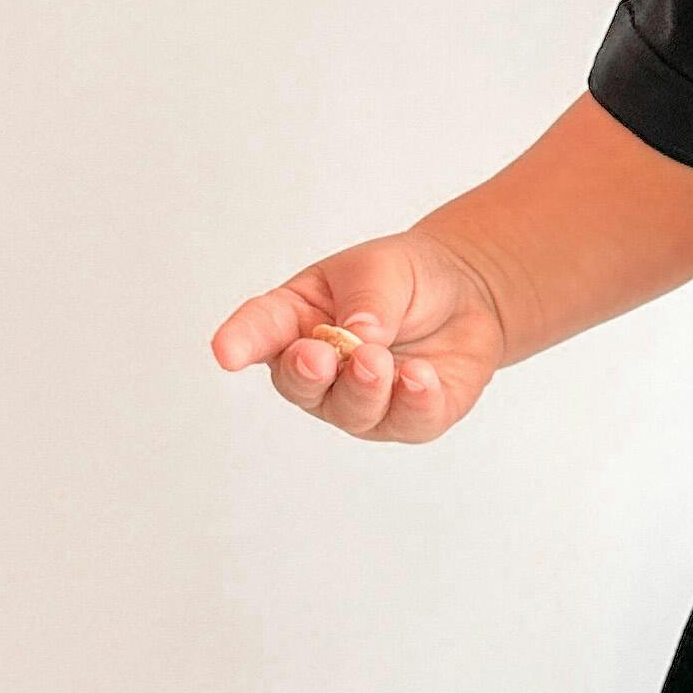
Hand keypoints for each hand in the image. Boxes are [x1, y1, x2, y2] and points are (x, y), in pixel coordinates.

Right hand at [208, 225, 508, 444]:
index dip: (241, 342)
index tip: (226, 353)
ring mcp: (362, 400)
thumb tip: (360, 335)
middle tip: (320, 356)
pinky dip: (414, 402)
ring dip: (363, 388)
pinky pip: (407, 422)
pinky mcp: (410, 419)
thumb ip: (368, 302)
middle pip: (299, 385)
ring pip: (350, 411)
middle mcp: (321, 369)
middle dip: (307, 374)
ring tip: (379, 360)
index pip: (260, 331)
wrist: (466, 292)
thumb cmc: (404, 278)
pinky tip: (420, 376)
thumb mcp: (381, 270)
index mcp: (296, 320)